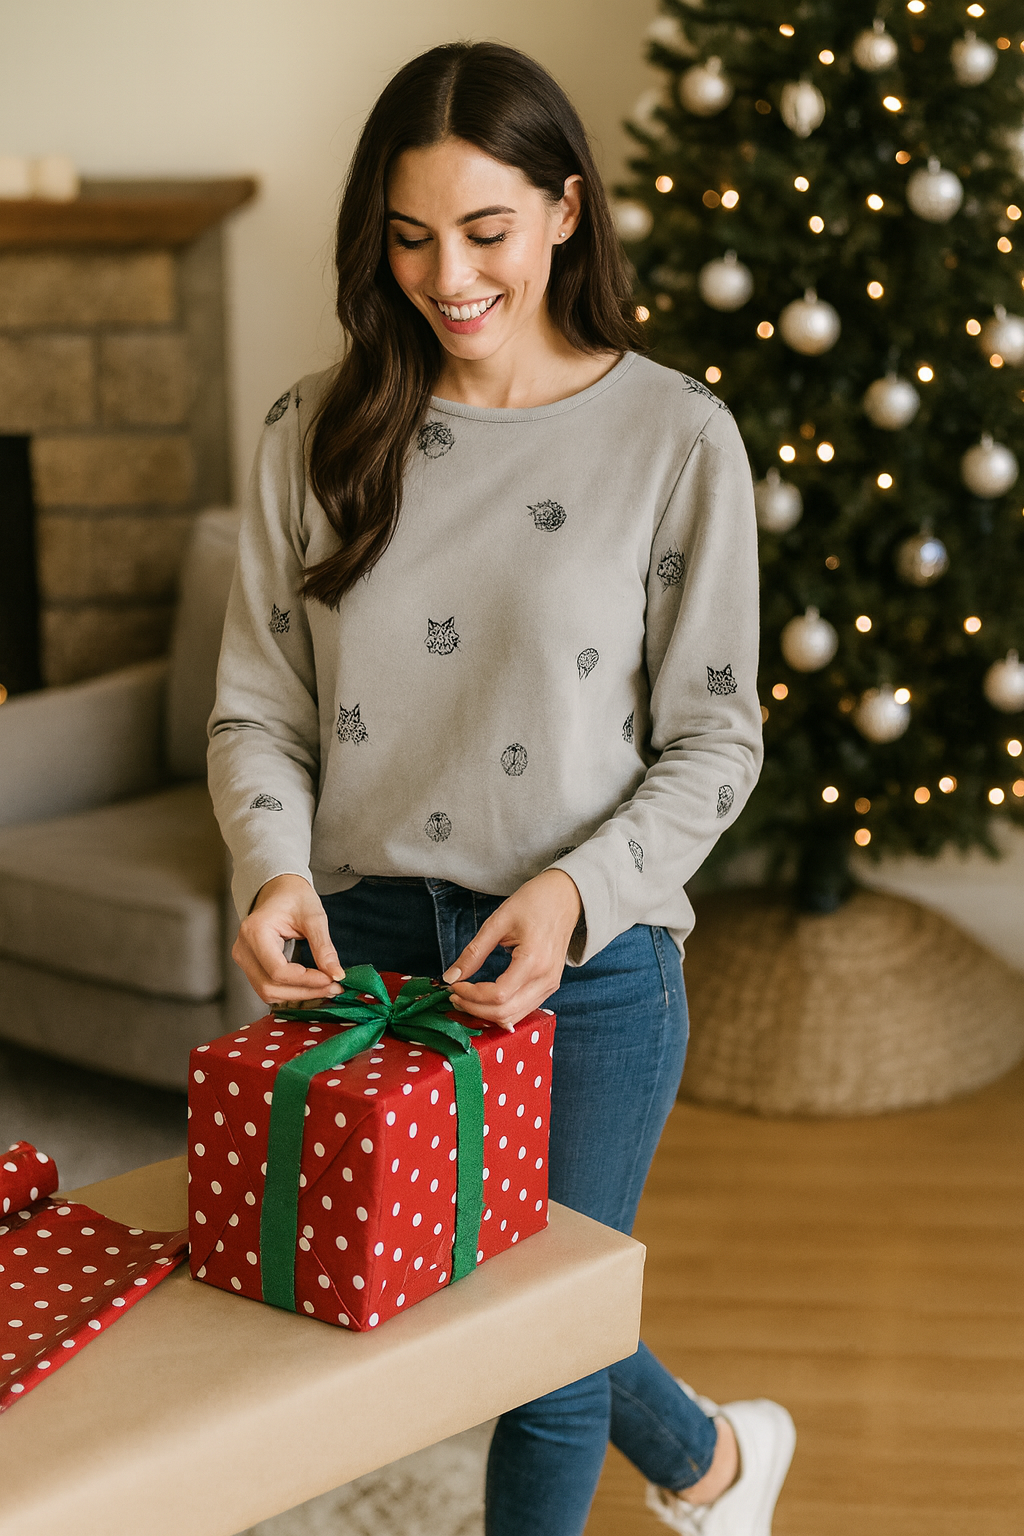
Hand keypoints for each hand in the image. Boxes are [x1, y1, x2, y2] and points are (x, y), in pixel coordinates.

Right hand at [232, 873, 343, 1005]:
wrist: (280, 891)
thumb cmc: (295, 898)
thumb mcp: (314, 916)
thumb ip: (324, 947)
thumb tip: (336, 975)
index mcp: (255, 931)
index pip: (277, 970)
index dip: (306, 980)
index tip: (331, 979)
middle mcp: (243, 948)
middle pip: (269, 986)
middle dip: (304, 992)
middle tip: (333, 987)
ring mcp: (244, 959)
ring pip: (267, 992)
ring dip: (299, 995)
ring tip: (326, 987)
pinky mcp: (250, 967)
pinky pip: (268, 987)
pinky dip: (291, 991)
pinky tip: (312, 986)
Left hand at [441, 869, 581, 1028]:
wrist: (565, 897)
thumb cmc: (534, 902)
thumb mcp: (498, 922)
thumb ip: (474, 952)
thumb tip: (451, 976)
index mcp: (534, 960)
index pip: (498, 995)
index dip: (471, 995)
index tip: (454, 985)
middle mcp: (545, 979)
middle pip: (505, 1012)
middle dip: (474, 1008)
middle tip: (454, 995)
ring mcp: (550, 985)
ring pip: (514, 1017)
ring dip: (486, 1013)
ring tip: (466, 998)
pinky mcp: (550, 986)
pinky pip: (523, 1009)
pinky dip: (501, 1010)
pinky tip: (485, 999)